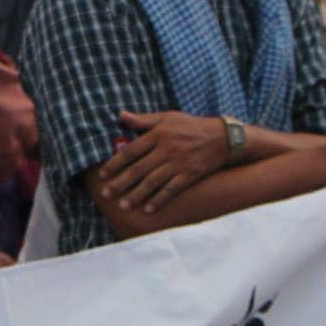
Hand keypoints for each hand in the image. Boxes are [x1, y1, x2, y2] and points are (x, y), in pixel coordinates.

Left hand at [99, 111, 229, 212]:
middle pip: (138, 169)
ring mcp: (178, 163)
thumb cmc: (191, 126)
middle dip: (120, 183)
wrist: (223, 137)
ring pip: (152, 182)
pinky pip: (171, 190)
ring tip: (123, 206)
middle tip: (105, 195)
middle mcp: (166, 149)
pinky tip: (147, 210)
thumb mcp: (168, 117)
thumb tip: (121, 115)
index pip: (131, 151)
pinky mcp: (190, 175)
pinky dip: (159, 200)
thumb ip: (144, 120)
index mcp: (158, 134)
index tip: (102, 175)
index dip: (115, 164)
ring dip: (136, 195)